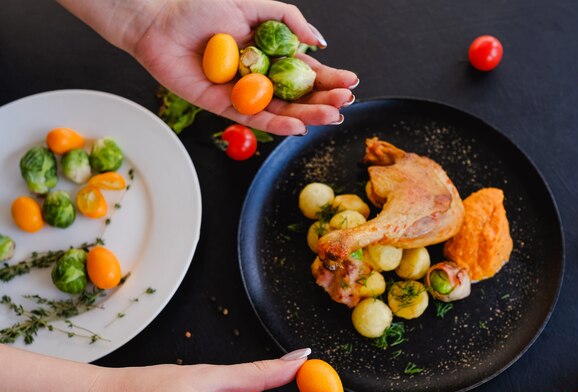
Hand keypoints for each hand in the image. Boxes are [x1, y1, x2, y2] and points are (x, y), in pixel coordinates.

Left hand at [59, 0, 358, 134]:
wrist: (159, 23)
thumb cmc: (199, 10)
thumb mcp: (251, 4)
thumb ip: (287, 18)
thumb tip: (319, 40)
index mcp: (269, 54)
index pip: (305, 71)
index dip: (329, 78)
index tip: (350, 82)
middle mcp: (260, 78)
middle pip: (299, 94)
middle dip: (325, 99)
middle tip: (345, 103)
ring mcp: (244, 95)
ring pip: (282, 111)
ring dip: (308, 115)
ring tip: (330, 116)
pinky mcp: (225, 108)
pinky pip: (255, 119)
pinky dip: (276, 125)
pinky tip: (297, 126)